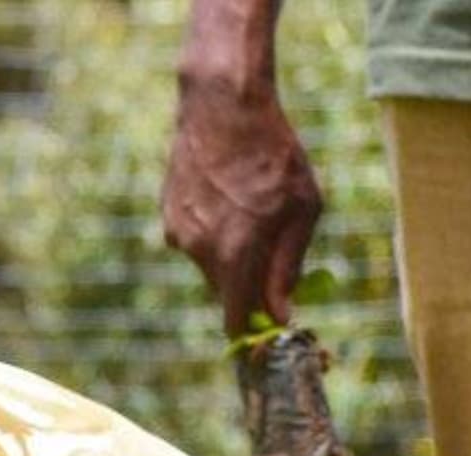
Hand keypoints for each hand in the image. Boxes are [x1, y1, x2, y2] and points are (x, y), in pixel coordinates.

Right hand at [161, 61, 322, 333]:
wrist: (222, 106)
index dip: (252, 335)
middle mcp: (200, 252)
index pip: (236, 321)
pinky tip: (229, 195)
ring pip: (210, 263)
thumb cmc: (274, 154)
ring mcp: (179, 234)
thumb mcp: (302, 209)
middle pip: (226, 291)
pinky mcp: (168, 215)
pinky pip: (195, 238)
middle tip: (274, 250)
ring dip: (231, 251)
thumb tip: (280, 314)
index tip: (268, 335)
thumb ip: (288, 267)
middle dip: (248, 283)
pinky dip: (214, 229)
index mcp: (236, 255)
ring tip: (251, 207)